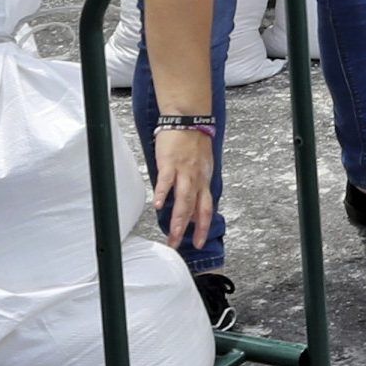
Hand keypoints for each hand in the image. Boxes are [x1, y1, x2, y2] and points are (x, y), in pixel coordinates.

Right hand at [149, 124, 215, 251]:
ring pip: (184, 199)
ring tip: (173, 234)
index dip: (203, 226)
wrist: (189, 119)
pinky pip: (167, 181)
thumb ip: (196, 186)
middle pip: (195, 208)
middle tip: (178, 246)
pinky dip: (163, 194)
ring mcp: (184, 171)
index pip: (206, 208)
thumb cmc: (193, 143)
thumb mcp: (200, 167)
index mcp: (204, 180)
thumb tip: (190, 205)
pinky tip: (158, 206)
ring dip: (179, 218)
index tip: (199, 243)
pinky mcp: (170, 163)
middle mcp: (197, 179)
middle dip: (188, 230)